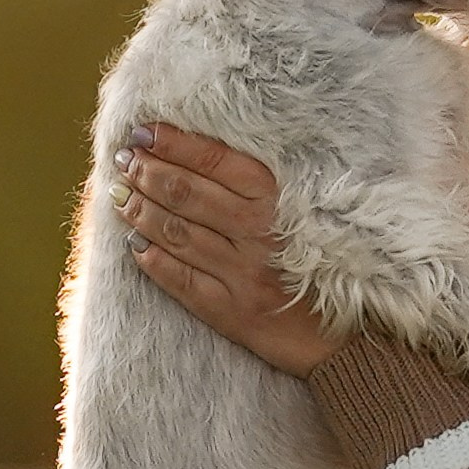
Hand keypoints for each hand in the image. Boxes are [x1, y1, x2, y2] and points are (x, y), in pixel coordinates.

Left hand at [108, 122, 345, 379]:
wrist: (347, 335)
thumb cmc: (327, 261)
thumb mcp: (306, 209)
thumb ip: (260, 185)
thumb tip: (202, 154)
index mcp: (278, 199)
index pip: (213, 160)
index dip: (171, 143)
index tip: (142, 132)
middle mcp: (258, 232)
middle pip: (186, 192)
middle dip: (146, 172)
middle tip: (124, 161)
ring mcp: (242, 273)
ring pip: (176, 233)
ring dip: (140, 210)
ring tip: (121, 196)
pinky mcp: (230, 311)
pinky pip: (180, 280)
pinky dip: (153, 261)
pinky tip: (134, 246)